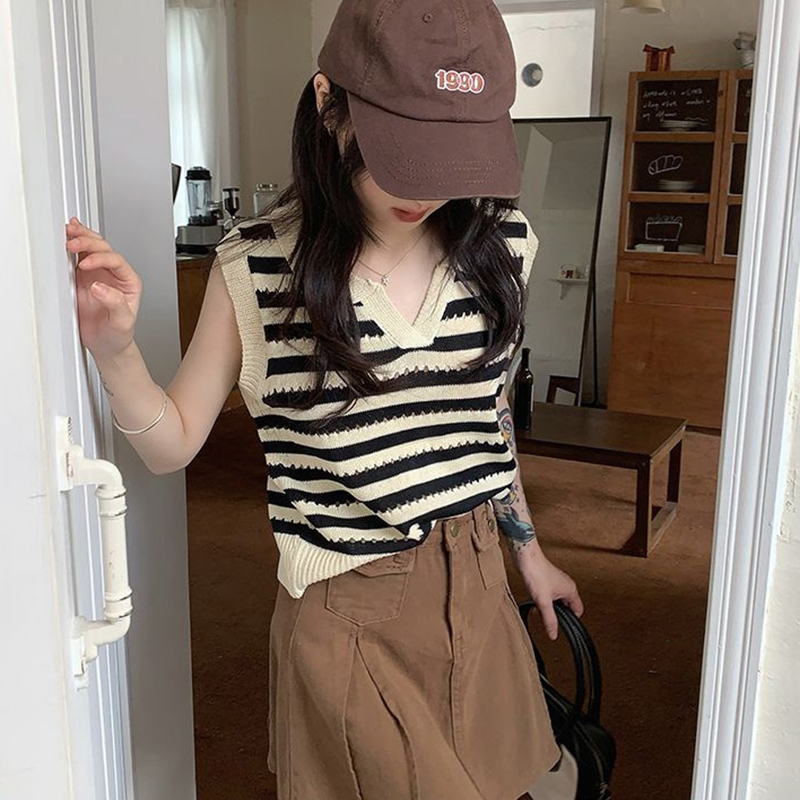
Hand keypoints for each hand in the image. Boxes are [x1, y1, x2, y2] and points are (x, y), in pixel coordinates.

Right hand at [66, 217, 141, 360]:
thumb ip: (115, 303)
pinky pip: (78, 256)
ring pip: (91, 248)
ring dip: (81, 237)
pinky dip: (73, 244)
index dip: (100, 259)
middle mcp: (114, 275)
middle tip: (72, 244)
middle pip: (104, 249)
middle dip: (88, 243)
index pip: (116, 261)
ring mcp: (98, 275)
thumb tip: (99, 286)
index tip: (85, 265)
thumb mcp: (122, 322)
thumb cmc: (119, 335)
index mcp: (129, 282)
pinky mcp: (82, 278)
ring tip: (69, 231)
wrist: (107, 345)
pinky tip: (68, 235)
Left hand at [514, 546, 583, 640]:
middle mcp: (566, 585)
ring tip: (539, 609)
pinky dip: (543, 600)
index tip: (563, 626)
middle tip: (548, 618)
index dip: (571, 620)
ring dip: (548, 607)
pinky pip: (549, 595)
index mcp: (571, 590)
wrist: (526, 558)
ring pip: (557, 601)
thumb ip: (549, 619)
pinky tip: (534, 601)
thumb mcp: (543, 602)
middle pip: (566, 607)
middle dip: (557, 614)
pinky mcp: (548, 579)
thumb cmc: (537, 573)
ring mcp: (557, 581)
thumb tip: (553, 634)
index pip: (578, 610)